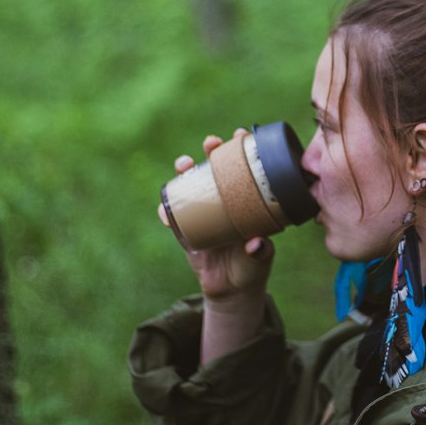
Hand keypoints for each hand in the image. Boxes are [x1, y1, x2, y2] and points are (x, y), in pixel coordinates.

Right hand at [159, 130, 274, 298]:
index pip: (245, 168)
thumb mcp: (260, 259)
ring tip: (184, 164)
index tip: (240, 135)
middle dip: (211, 150)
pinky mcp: (187, 228)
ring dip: (185, 170)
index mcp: (246, 201)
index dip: (241, 149)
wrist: (231, 290)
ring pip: (192, 183)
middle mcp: (225, 200)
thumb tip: (256, 243)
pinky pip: (173, 215)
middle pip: (216, 167)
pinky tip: (164, 210)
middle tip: (211, 143)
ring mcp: (204, 211)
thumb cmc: (251, 268)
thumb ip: (260, 252)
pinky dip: (167, 211)